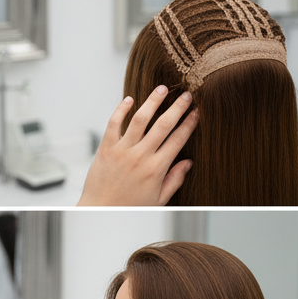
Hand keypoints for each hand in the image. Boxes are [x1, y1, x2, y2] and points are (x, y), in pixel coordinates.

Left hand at [76, 85, 197, 205]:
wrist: (100, 210)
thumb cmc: (130, 206)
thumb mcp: (159, 198)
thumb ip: (175, 179)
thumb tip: (188, 162)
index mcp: (157, 168)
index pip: (178, 139)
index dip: (190, 123)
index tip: (197, 112)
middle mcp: (141, 156)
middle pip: (164, 125)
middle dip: (177, 107)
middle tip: (187, 95)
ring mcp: (122, 150)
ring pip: (141, 119)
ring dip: (153, 102)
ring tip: (162, 89)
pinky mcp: (106, 148)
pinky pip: (114, 123)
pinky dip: (121, 109)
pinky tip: (129, 99)